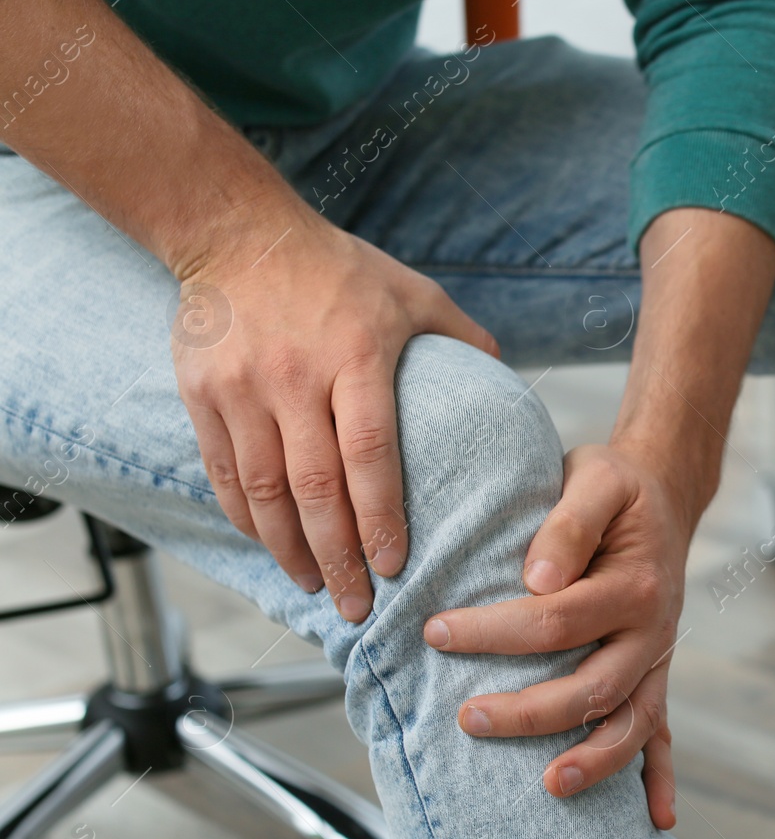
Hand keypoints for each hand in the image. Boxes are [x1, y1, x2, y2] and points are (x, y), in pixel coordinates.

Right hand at [173, 213, 497, 620]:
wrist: (239, 233)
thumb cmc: (340, 268)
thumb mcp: (412, 292)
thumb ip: (461, 337)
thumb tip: (508, 380)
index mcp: (355, 355)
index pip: (370, 452)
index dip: (381, 515)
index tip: (394, 565)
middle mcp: (295, 377)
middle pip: (314, 486)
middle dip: (336, 556)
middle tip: (355, 605)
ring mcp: (242, 387)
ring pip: (263, 490)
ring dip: (288, 550)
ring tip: (314, 587)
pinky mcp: (202, 393)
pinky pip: (223, 471)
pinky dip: (245, 518)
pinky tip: (270, 546)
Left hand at [423, 443, 692, 829]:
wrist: (663, 491)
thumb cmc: (614, 487)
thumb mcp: (594, 477)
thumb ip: (567, 524)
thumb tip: (535, 581)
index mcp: (636, 583)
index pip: (558, 619)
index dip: (495, 632)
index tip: (436, 632)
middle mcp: (653, 630)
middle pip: (593, 686)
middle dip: (530, 712)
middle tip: (466, 718)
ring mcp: (658, 660)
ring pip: (632, 724)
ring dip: (594, 761)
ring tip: (547, 786)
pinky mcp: (655, 676)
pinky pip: (663, 734)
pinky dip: (661, 779)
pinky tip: (656, 822)